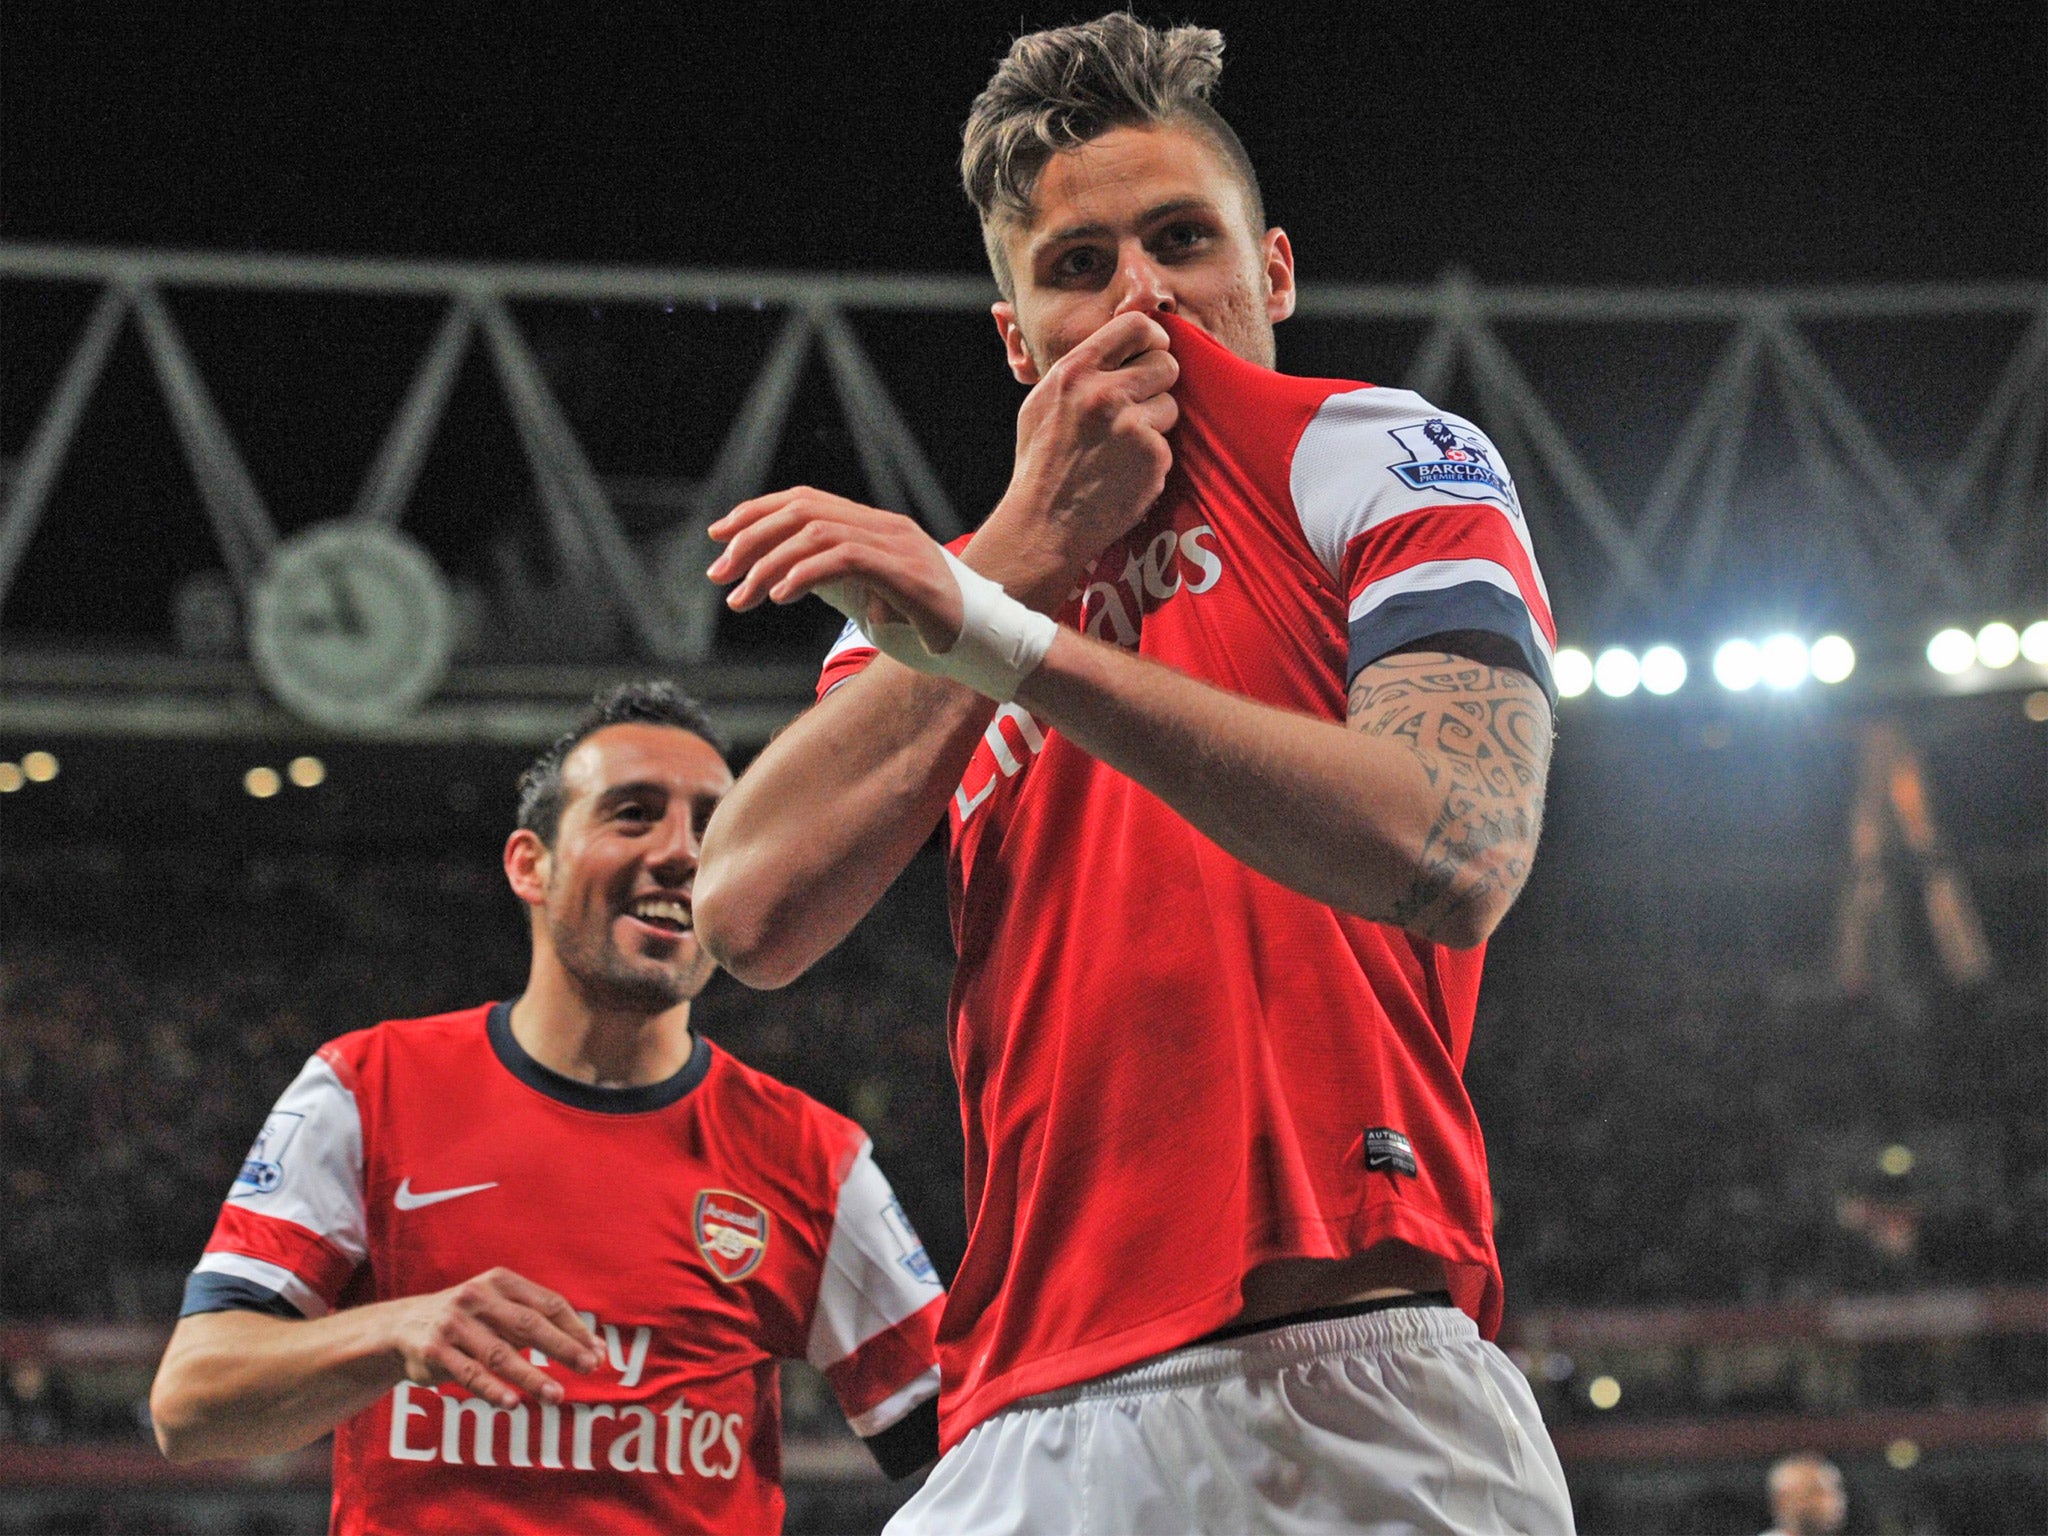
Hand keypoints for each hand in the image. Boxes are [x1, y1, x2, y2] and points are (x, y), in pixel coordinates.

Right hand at [382, 1267, 600, 1409]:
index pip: (548, 1304)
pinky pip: (468, 1373)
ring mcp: (454, 1323)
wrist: (403, 1327)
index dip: (575, 1329)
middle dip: (563, 1347)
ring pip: (500, 1354)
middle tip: (590, 1367)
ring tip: (557, 1396)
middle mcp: (477, 1297)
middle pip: (529, 1324)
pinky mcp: (433, 1350)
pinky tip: (513, 1402)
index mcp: (501, 1281)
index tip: (597, 1353)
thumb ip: (542, 1326)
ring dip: (531, 1376)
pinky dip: (492, 1389)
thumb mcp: (502, 1311)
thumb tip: (595, 1351)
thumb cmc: (471, 1320)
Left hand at [707, 489, 964, 654]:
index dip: (756, 513)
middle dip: (750, 538)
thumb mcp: (868, 600)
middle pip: (802, 509)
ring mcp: (897, 546)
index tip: (719, 538)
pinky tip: (781, 597)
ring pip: (816, 533)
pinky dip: (804, 575)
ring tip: (743, 597)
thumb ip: (833, 580)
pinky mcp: (906, 573)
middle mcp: (884, 526)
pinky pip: (844, 560)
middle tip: (718, 574)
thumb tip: (784, 576)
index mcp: (874, 527)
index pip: (805, 501)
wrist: (982, 646)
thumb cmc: (927, 629)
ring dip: (769, 565)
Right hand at [976, 311, 1179, 606]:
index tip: (1152, 349)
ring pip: (1171, 404)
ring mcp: (1132, 426)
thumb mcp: (1043, 403)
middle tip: (1141, 404)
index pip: (1134, 326)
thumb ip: (1080, 371)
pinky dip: (1152, 458)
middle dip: (1159, 382)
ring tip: (1124, 446)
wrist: (1044, 524)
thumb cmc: (1042, 464)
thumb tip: (1116, 345)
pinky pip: (1168, 444)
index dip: (1152, 336)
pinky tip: (1125, 472)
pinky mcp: (1153, 457)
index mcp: (1075, 372)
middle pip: (1165, 362)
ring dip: (1156, 422)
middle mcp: (1104, 393)